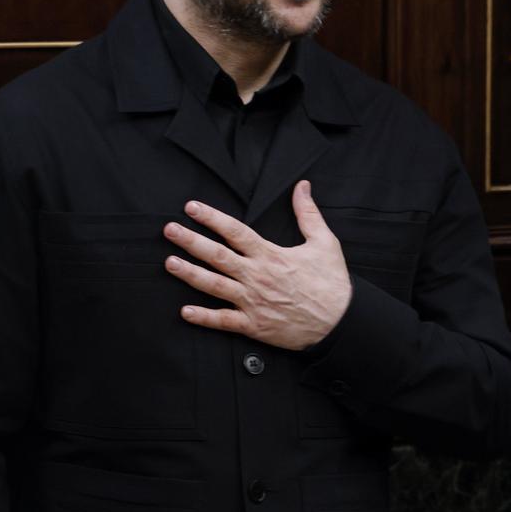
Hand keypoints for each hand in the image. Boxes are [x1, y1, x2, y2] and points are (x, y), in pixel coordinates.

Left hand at [163, 181, 351, 349]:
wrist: (341, 323)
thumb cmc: (332, 283)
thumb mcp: (325, 242)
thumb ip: (308, 214)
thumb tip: (302, 186)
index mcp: (271, 255)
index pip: (235, 231)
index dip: (212, 218)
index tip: (191, 207)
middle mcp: (257, 277)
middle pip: (217, 255)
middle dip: (191, 241)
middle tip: (169, 230)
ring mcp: (253, 302)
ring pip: (214, 286)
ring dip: (189, 274)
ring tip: (169, 263)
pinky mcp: (254, 325)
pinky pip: (224, 321)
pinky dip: (204, 318)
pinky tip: (184, 312)